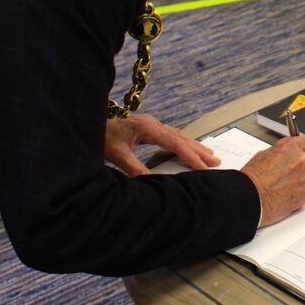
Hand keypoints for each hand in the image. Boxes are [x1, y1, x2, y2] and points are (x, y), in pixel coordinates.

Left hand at [105, 113, 220, 176]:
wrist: (87, 120)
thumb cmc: (101, 136)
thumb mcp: (117, 155)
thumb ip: (135, 168)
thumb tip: (153, 184)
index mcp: (148, 128)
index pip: (176, 143)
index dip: (191, 156)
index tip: (204, 168)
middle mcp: (153, 124)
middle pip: (181, 137)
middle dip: (199, 151)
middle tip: (216, 161)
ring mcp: (150, 124)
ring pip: (177, 135)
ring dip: (193, 146)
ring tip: (209, 154)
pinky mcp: (146, 127)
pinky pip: (170, 135)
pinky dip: (182, 143)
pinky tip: (186, 148)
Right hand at [240, 135, 304, 226]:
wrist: (249, 198)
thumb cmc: (252, 179)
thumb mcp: (264, 155)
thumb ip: (283, 153)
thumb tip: (288, 155)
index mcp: (291, 147)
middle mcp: (302, 160)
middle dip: (303, 165)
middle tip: (290, 172)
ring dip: (300, 180)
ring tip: (283, 186)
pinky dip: (299, 193)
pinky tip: (285, 194)